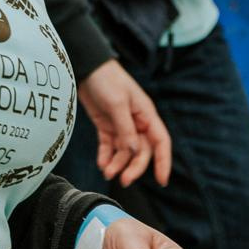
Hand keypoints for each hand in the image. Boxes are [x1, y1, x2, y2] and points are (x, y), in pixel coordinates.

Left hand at [78, 61, 172, 186]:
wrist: (86, 67)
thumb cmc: (107, 79)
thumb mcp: (117, 103)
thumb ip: (126, 129)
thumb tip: (135, 152)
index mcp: (146, 115)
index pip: (161, 141)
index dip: (163, 161)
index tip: (161, 180)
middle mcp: (136, 122)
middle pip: (141, 151)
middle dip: (133, 167)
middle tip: (124, 181)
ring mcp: (121, 125)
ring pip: (124, 152)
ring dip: (117, 164)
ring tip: (107, 172)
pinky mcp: (106, 126)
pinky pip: (109, 146)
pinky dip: (106, 156)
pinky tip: (102, 164)